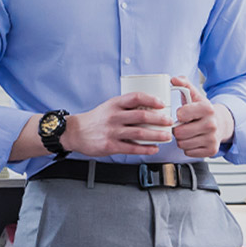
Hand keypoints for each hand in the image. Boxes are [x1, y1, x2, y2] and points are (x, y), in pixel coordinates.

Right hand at [62, 92, 176, 157]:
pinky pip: (132, 148)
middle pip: (141, 116)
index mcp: (114, 104)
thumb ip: (126, 107)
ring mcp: (112, 132)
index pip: (136, 97)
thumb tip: (149, 109)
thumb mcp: (109, 107)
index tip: (162, 104)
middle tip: (169, 121)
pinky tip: (154, 149)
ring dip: (156, 135)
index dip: (151, 100)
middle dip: (159, 119)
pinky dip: (145, 149)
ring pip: (139, 133)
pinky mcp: (110, 145)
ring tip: (166, 136)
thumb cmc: (96, 119)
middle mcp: (114, 116)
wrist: (76, 132)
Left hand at [170, 76, 232, 158]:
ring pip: (182, 144)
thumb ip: (183, 85)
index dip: (178, 115)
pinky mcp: (211, 150)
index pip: (181, 115)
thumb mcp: (194, 95)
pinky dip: (188, 148)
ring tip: (188, 132)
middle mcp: (212, 124)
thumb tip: (174, 79)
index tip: (182, 114)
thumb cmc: (202, 110)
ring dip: (182, 139)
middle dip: (178, 129)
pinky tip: (194, 140)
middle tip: (183, 125)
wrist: (221, 124)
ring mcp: (212, 139)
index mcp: (207, 109)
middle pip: (180, 133)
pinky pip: (188, 152)